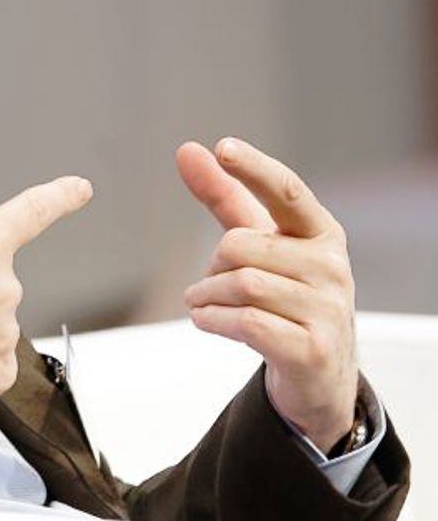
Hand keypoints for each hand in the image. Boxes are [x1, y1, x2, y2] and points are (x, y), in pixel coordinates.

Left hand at [177, 138, 357, 446]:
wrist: (320, 372)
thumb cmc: (286, 297)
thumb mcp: (259, 245)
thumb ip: (225, 199)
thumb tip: (188, 150)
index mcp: (322, 233)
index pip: (287, 192)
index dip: (255, 169)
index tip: (222, 148)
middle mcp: (332, 266)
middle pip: (240, 245)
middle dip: (211, 266)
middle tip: (209, 284)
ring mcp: (328, 309)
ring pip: (240, 285)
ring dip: (205, 297)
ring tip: (204, 305)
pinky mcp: (312, 349)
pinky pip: (245, 322)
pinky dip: (212, 320)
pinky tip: (206, 321)